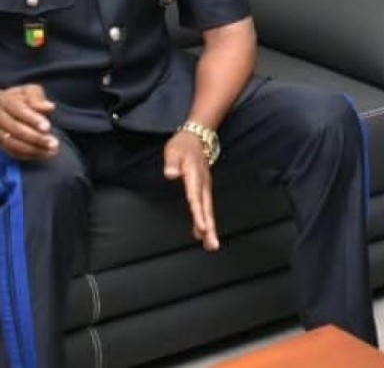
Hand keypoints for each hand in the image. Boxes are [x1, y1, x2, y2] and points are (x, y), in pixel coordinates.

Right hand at [0, 84, 56, 159]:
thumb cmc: (17, 98)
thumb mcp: (28, 90)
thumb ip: (37, 97)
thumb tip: (49, 106)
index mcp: (5, 101)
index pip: (18, 111)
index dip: (33, 119)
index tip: (47, 127)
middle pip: (15, 130)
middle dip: (36, 138)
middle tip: (54, 143)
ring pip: (12, 144)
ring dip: (33, 149)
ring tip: (52, 151)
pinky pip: (12, 152)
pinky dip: (28, 155)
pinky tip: (43, 154)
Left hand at [164, 131, 218, 250]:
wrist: (197, 138)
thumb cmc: (183, 145)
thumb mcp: (173, 151)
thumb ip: (172, 163)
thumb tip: (171, 174)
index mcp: (195, 176)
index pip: (196, 197)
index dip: (199, 213)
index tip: (202, 228)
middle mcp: (203, 184)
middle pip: (207, 208)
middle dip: (210, 227)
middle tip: (212, 245)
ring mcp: (205, 187)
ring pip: (208, 210)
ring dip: (209, 228)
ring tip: (210, 245)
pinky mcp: (204, 190)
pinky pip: (205, 207)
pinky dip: (205, 221)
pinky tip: (202, 234)